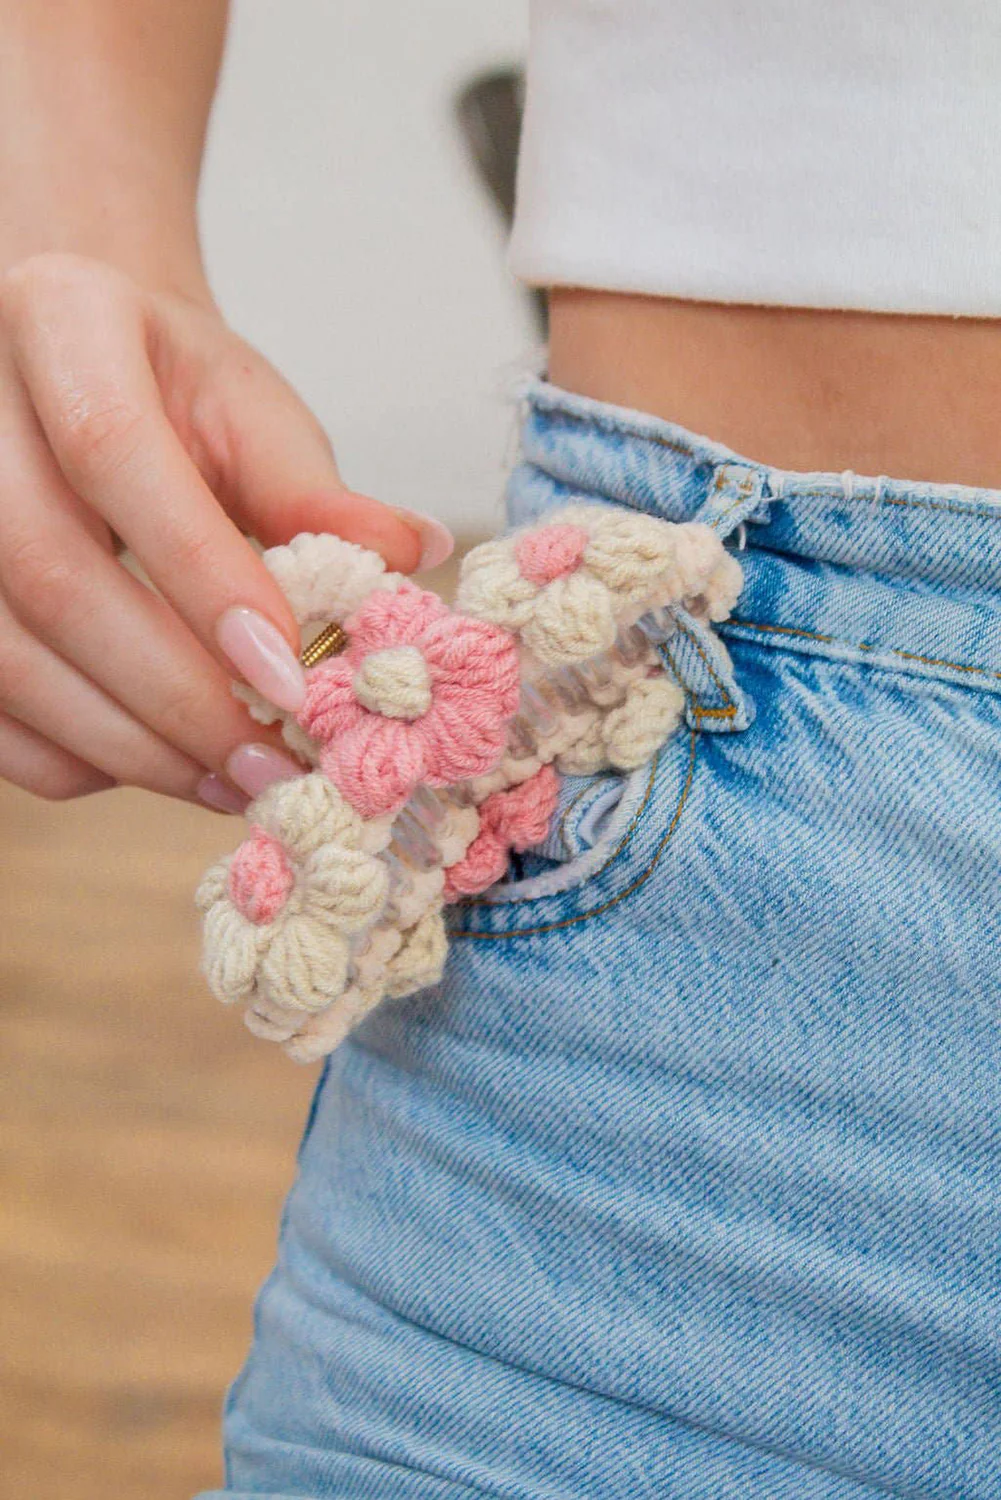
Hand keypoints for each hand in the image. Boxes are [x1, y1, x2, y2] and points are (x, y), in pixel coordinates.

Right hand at [0, 253, 452, 808]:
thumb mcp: (250, 412)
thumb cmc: (171, 393)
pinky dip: (74, 759)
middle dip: (174, 694)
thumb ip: (316, 493)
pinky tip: (164, 763)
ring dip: (130, 746)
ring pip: (4, 656)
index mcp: (62, 322)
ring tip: (235, 780)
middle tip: (273, 764)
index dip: (202, 577)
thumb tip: (418, 554)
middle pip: (46, 574)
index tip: (291, 676)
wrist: (77, 381)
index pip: (112, 453)